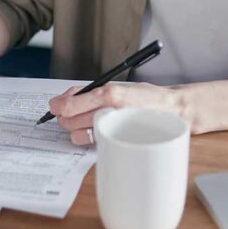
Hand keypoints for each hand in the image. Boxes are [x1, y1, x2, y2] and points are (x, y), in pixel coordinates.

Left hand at [47, 82, 191, 144]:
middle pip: (72, 117)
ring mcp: (115, 127)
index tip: (54, 105)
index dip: (60, 104)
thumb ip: (94, 91)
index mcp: (110, 92)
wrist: (173, 110)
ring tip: (75, 126)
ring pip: (80, 133)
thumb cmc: (146, 97)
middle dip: (64, 117)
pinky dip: (87, 138)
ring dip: (73, 131)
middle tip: (63, 116)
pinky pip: (94, 142)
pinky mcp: (119, 140)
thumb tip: (68, 97)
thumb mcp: (119, 86)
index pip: (74, 100)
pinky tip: (88, 133)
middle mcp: (111, 110)